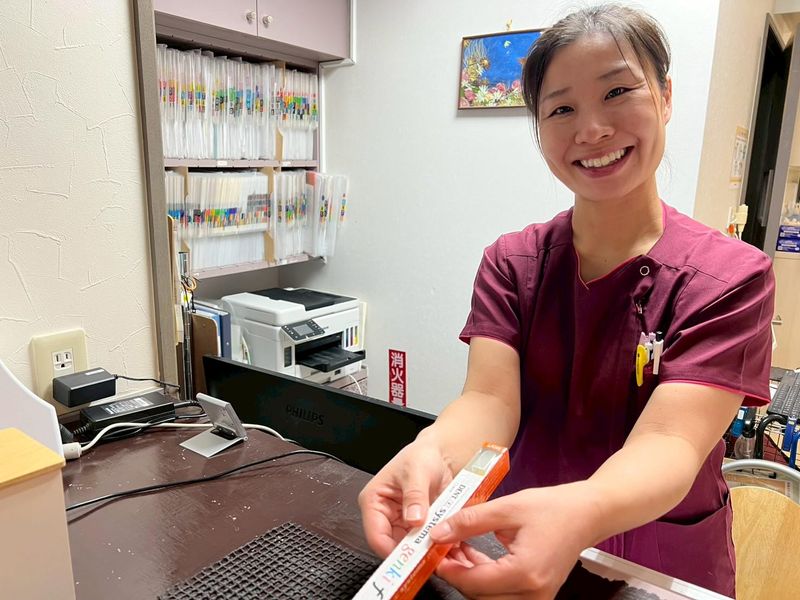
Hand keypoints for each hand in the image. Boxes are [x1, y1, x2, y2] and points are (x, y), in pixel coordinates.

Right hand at [358, 431, 455, 557]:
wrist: (440, 455)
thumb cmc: (421, 456)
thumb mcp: (417, 471)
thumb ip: (415, 495)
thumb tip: (413, 519)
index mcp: (373, 502)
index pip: (376, 536)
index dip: (392, 552)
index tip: (412, 559)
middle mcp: (385, 516)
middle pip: (393, 547)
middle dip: (413, 555)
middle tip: (432, 559)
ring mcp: (402, 524)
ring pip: (411, 549)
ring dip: (427, 553)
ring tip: (445, 553)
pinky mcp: (418, 528)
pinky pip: (426, 544)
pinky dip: (438, 548)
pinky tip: (451, 548)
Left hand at [429, 483, 600, 598]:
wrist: (587, 513)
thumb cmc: (554, 508)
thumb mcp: (506, 508)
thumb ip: (470, 522)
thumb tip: (440, 532)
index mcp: (525, 573)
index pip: (474, 583)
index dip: (449, 569)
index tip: (433, 553)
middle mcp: (533, 592)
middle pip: (480, 596)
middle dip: (457, 573)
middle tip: (442, 548)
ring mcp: (537, 596)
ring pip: (489, 597)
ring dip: (469, 575)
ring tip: (455, 546)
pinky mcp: (536, 592)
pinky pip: (502, 591)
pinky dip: (484, 575)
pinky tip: (472, 553)